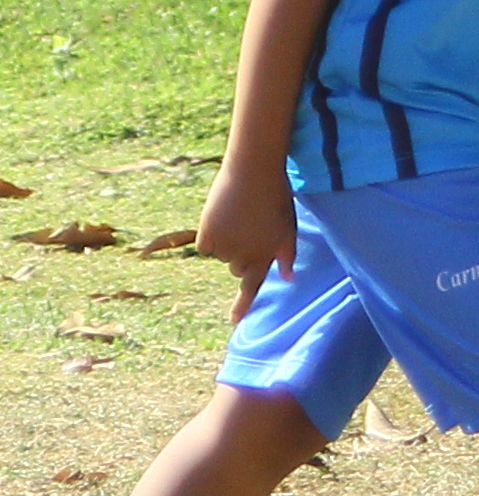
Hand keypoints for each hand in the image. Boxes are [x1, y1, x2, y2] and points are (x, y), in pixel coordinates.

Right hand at [196, 156, 296, 317]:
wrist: (252, 173)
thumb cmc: (276, 197)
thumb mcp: (289, 227)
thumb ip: (287, 254)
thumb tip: (287, 277)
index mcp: (266, 256)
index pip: (253, 287)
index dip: (243, 305)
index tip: (234, 322)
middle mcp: (244, 257)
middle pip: (237, 267)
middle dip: (242, 254)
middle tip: (250, 229)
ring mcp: (225, 247)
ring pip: (222, 254)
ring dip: (228, 242)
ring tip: (239, 217)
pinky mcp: (207, 235)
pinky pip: (206, 243)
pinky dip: (211, 233)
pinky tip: (221, 217)